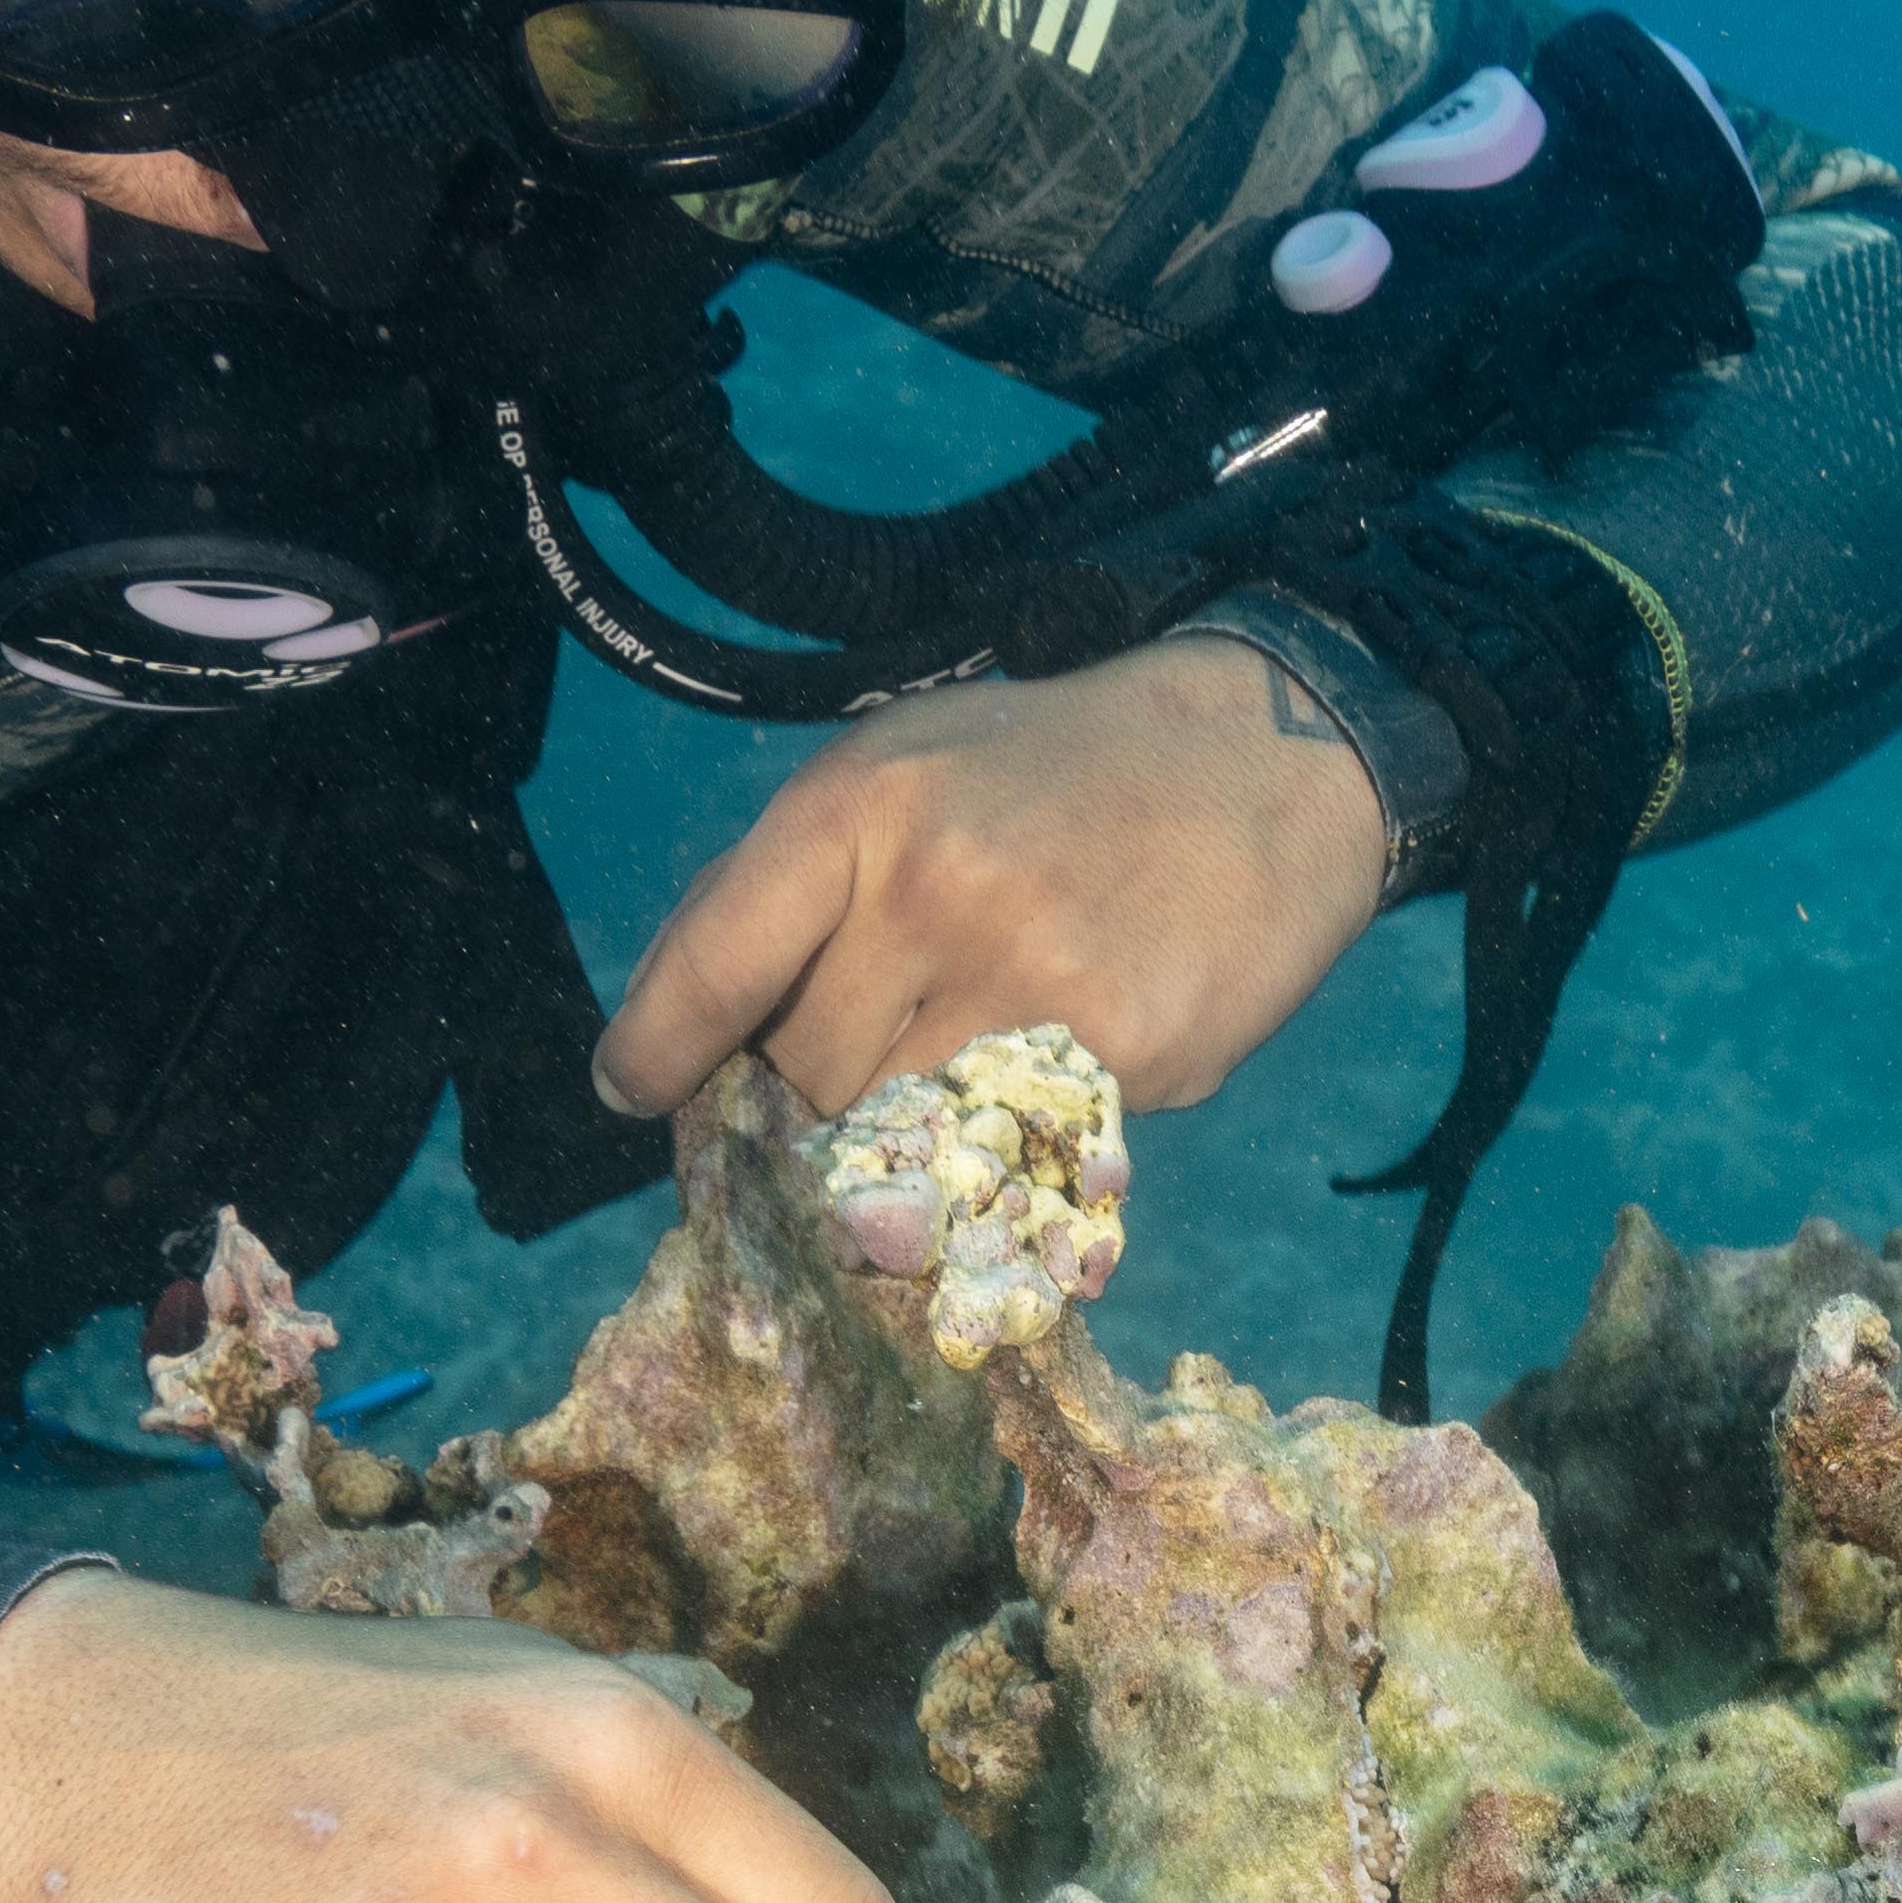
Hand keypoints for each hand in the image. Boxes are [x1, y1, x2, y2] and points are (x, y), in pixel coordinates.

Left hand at [598, 631, 1391, 1120]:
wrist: (1267, 759)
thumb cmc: (1057, 771)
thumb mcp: (903, 766)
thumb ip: (788, 884)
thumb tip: (673, 1026)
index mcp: (859, 810)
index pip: (709, 968)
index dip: (656, 1052)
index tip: (634, 1090)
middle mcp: (929, 893)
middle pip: (799, 1077)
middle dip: (805, 1091)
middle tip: (852, 1069)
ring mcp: (1027, 984)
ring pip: (892, 1134)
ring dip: (902, 1130)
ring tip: (953, 1067)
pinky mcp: (1118, 1057)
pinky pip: (1008, 1144)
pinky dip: (1008, 1131)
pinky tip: (1052, 1058)